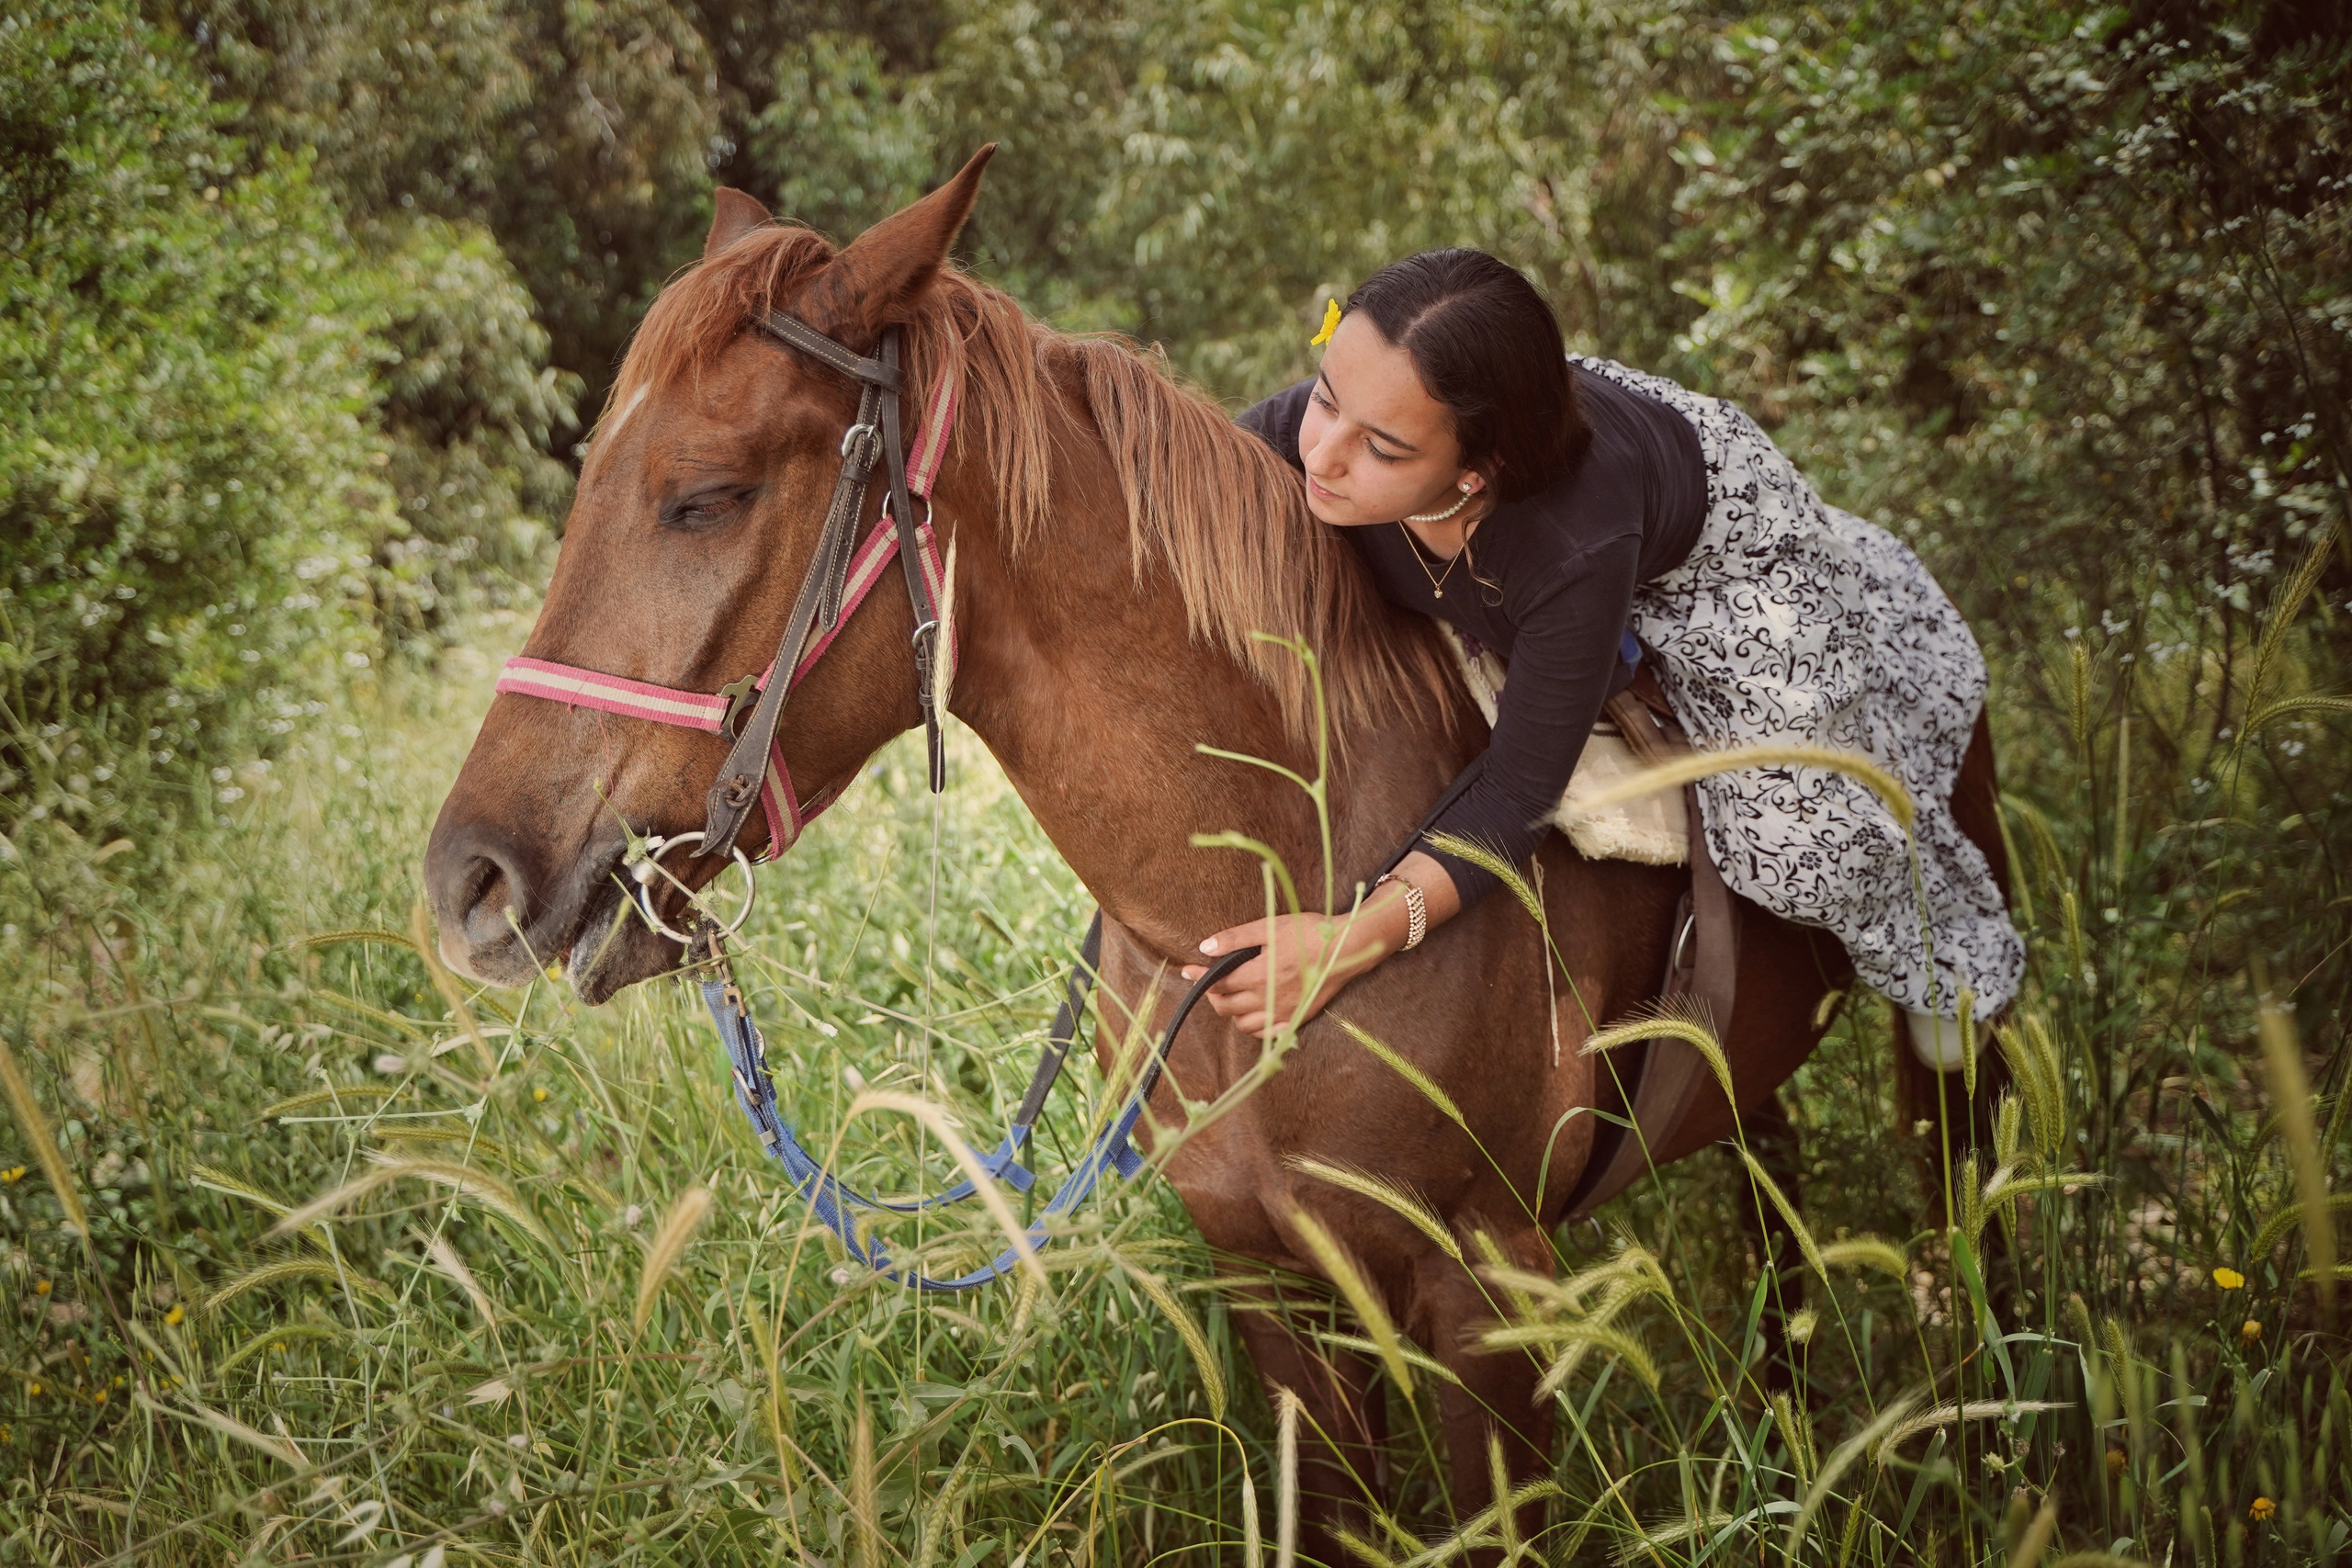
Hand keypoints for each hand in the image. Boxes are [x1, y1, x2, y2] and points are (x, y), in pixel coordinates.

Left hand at [1179, 909, 1391, 1036]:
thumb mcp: (1268, 927)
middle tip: (1210, 981)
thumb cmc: (1308, 932)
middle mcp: (1267, 999)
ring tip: (1232, 993)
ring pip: (1243, 1024)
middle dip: (1212, 994)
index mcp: (1257, 975)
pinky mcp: (1296, 1018)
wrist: (1346, 948)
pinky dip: (1253, 1024)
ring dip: (1231, 1010)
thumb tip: (1204, 947)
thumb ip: (1234, 939)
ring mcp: (1282, 1012)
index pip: (1216, 983)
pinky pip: (1265, 1032)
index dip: (1198, 977)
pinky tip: (1254, 1009)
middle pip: (1225, 1007)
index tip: (1187, 970)